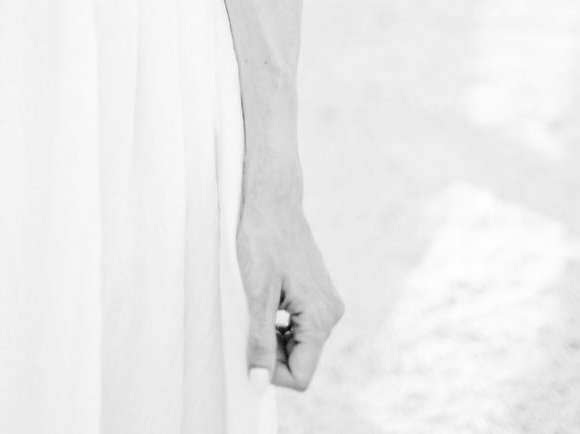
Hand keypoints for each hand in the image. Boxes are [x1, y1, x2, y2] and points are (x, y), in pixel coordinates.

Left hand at [236, 187, 342, 392]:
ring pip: (299, 343)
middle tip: (248, 321)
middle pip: (300, 360)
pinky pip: (300, 324)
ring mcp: (326, 302)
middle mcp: (331, 314)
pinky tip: (265, 296)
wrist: (272, 197)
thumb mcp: (256, 294)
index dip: (271, 371)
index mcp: (320, 318)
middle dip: (272, 352)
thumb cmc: (261, 239)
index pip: (301, 376)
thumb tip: (259, 383)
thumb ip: (261, 340)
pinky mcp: (318, 292)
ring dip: (274, 335)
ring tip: (255, 304)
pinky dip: (279, 321)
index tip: (250, 346)